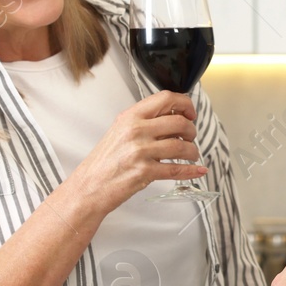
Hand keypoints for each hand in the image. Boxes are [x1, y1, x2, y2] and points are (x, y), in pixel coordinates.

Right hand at [68, 90, 205, 212]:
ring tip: (191, 155)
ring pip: (182, 146)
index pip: (165, 99)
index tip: (190, 113)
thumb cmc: (103, 162)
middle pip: (179, 122)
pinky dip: (191, 170)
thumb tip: (174, 118)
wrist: (89, 187)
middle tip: (191, 137)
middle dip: (192, 131)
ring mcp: (140, 151)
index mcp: (130, 117)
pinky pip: (176, 169)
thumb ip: (144, 122)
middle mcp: (135, 131)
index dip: (185, 104)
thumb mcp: (119, 132)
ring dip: (192, 151)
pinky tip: (197, 170)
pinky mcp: (145, 172)